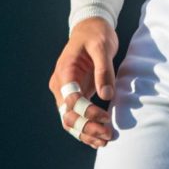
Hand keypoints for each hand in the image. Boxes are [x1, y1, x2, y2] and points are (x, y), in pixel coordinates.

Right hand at [48, 19, 119, 147]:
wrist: (90, 28)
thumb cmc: (96, 35)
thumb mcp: (102, 47)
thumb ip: (103, 71)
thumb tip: (106, 95)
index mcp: (64, 71)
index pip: (71, 100)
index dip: (87, 112)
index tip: (106, 118)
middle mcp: (60, 85)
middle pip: (67, 115)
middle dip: (86, 128)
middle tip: (108, 134)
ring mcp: (65, 92)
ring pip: (69, 121)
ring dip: (85, 133)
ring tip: (105, 140)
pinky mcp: (74, 96)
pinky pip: (76, 117)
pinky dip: (86, 130)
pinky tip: (99, 138)